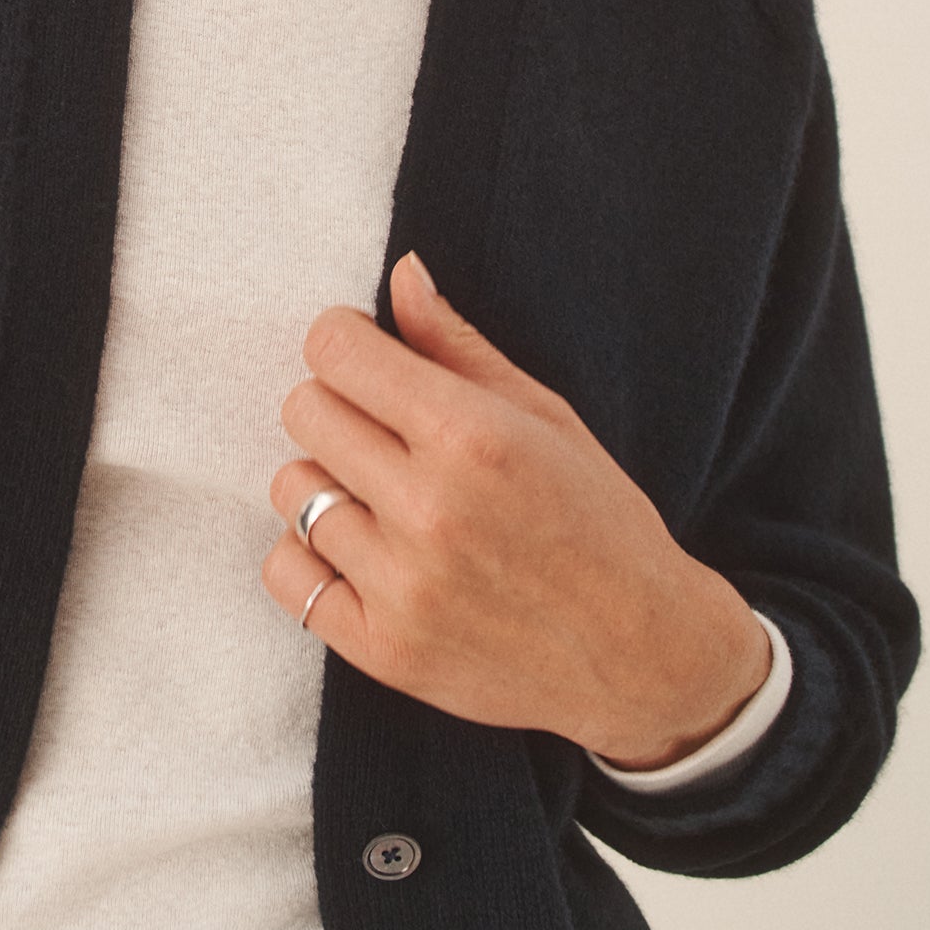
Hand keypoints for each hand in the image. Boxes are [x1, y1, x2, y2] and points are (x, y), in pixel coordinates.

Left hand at [262, 251, 771, 767]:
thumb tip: (401, 274)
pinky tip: (362, 552)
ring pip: (291, 489)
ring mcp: (402, 586)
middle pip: (305, 412)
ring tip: (383, 499)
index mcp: (473, 437)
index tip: (366, 357)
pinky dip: (310, 557)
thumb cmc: (600, 523)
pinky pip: (286, 573)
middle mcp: (430, 510)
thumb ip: (458, 346)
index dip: (344, 341)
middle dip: (338, 406)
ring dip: (327, 483)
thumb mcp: (546, 417)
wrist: (643, 655)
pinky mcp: (383, 649)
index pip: (336, 351)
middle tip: (385, 432)